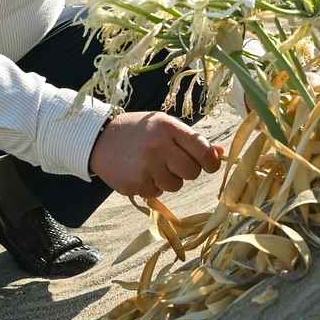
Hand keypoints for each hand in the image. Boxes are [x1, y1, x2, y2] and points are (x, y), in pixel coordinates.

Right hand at [88, 112, 223, 198]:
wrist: (100, 139)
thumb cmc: (139, 131)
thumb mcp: (164, 126)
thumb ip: (191, 140)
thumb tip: (219, 154)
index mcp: (168, 128)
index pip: (202, 150)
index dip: (211, 161)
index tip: (209, 164)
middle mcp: (158, 146)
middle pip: (192, 172)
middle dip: (187, 171)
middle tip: (173, 163)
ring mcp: (145, 167)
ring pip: (175, 185)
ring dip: (168, 179)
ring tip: (153, 165)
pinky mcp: (134, 183)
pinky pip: (156, 193)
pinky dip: (152, 186)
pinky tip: (140, 172)